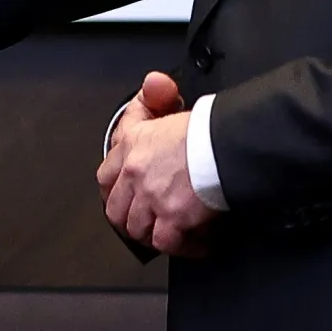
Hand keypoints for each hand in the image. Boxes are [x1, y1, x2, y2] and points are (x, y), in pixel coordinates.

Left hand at [99, 71, 213, 253]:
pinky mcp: (172, 218)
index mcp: (132, 146)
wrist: (225, 143)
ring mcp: (151, 199)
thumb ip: (156, 97)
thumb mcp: (173, 104)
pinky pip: (167, 243)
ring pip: (138, 229)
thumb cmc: (206, 127)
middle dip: (129, 219)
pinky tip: (194, 242)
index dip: (114, 190)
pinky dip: (181, 247)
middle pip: (116, 210)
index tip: (125, 196)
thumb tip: (154, 83)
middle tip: (146, 220)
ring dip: (153, 234)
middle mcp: (135, 174)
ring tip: (170, 233)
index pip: (105, 175)